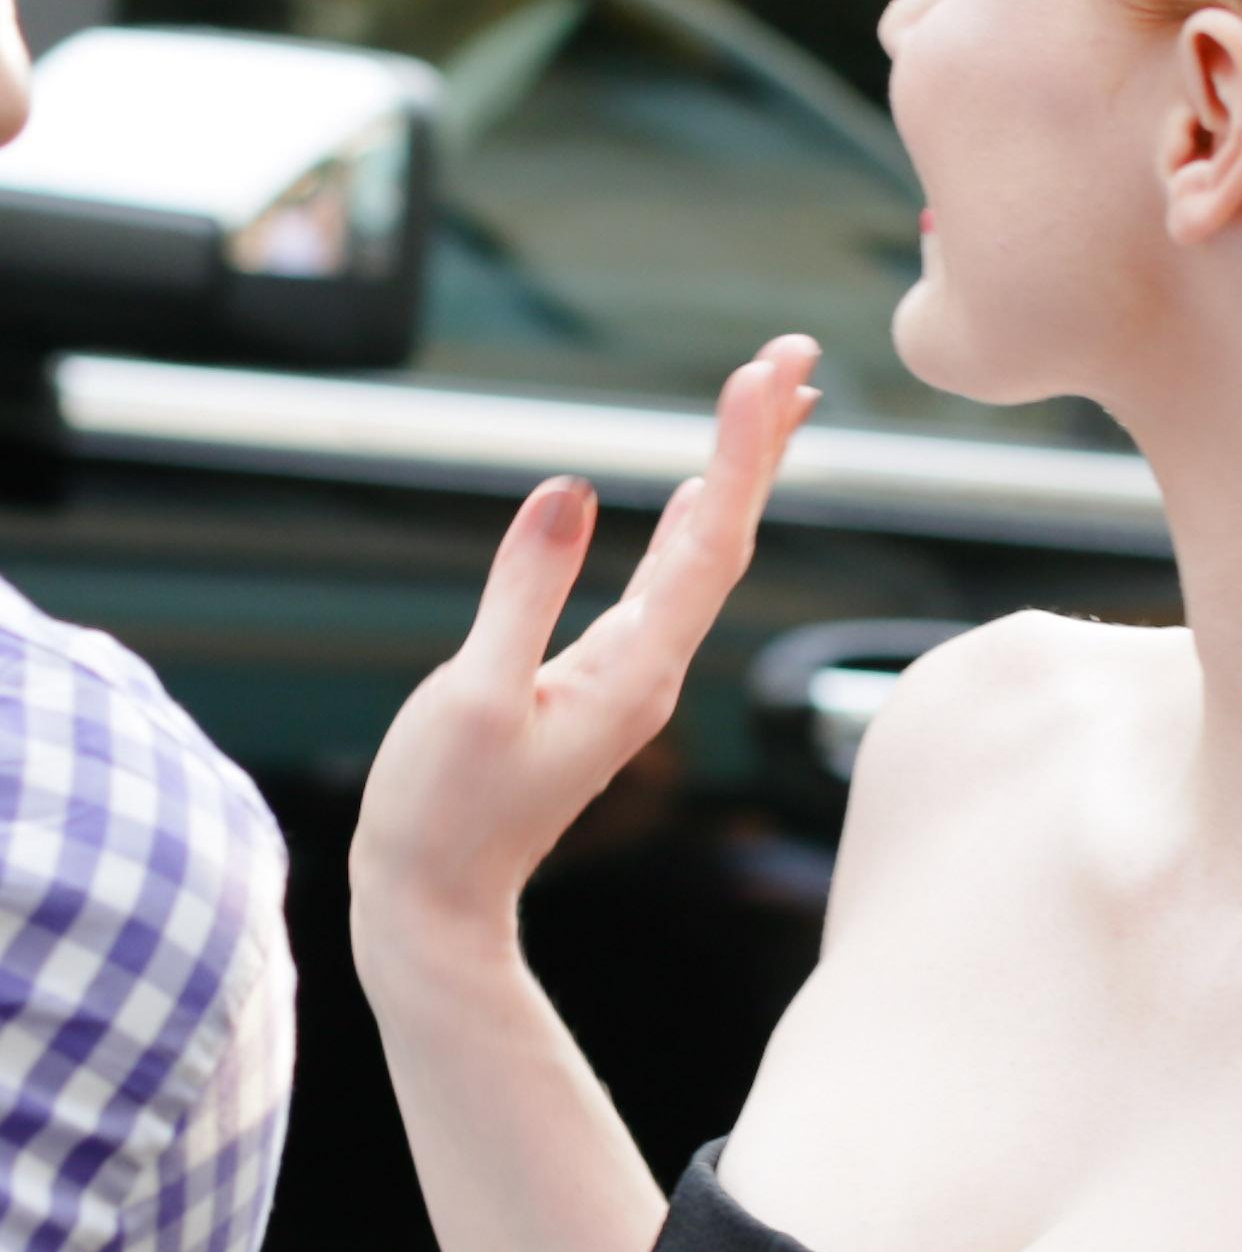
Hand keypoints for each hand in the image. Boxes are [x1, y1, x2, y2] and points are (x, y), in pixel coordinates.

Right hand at [350, 333, 819, 974]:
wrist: (435, 898)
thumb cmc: (443, 808)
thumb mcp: (475, 694)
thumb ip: (525, 592)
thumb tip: (572, 490)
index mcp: (634, 671)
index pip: (709, 543)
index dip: (739, 454)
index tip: (761, 374)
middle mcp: (652, 670)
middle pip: (729, 536)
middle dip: (763, 442)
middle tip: (796, 354)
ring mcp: (631, 676)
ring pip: (705, 555)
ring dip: (737, 473)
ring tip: (770, 401)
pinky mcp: (601, 680)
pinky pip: (667, 582)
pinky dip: (693, 524)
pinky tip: (702, 493)